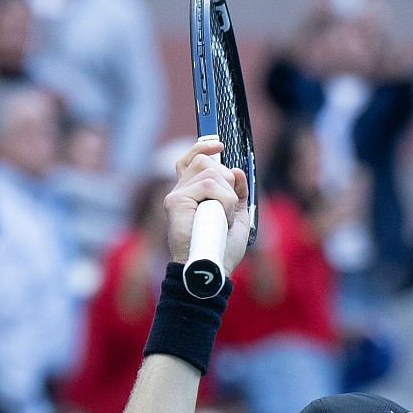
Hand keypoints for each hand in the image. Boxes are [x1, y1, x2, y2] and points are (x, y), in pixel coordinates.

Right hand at [164, 137, 249, 270]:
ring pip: (210, 172)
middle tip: (228, 207)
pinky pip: (207, 185)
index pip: (191, 160)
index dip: (203, 147)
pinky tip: (221, 219)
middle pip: (204, 161)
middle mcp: (181, 191)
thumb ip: (236, 193)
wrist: (213, 267)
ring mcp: (176, 195)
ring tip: (224, 219)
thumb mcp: (236, 215)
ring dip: (227, 195)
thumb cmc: (222, 247)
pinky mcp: (175, 201)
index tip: (220, 145)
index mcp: (192, 193)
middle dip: (226, 179)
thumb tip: (236, 171)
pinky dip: (223, 201)